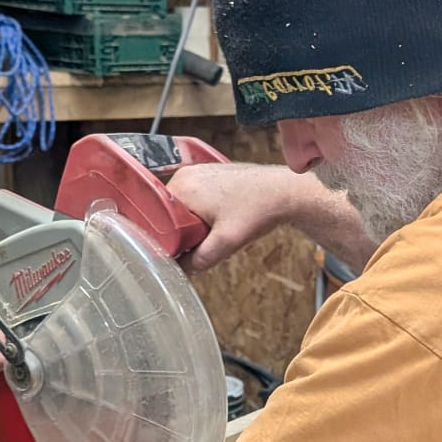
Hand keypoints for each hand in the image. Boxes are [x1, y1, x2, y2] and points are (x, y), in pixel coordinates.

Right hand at [167, 162, 296, 272]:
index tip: (184, 248)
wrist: (283, 192)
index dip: (170, 238)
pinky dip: (204, 212)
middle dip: (185, 231)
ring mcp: (198, 172)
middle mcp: (185, 175)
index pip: (158, 220)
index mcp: (182, 188)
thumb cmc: (258, 209)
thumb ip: (199, 260)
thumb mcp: (225, 243)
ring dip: (195, 223)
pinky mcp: (210, 174)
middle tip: (205, 239)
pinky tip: (222, 218)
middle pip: (170, 213)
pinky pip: (196, 199)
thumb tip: (181, 270)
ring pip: (184, 207)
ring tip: (217, 228)